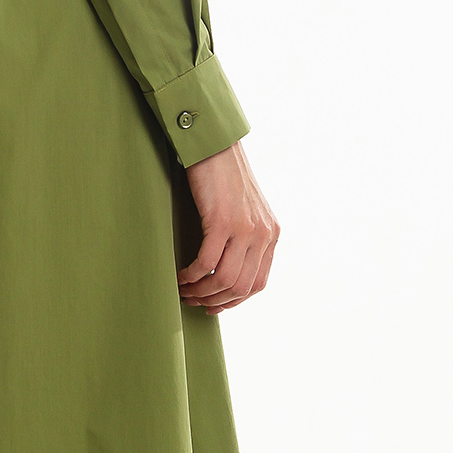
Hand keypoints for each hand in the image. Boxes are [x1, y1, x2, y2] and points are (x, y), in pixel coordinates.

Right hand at [176, 139, 278, 313]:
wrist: (215, 146)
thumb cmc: (222, 177)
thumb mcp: (245, 210)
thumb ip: (245, 236)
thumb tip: (226, 268)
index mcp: (271, 234)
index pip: (258, 283)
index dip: (234, 301)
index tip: (214, 306)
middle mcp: (263, 234)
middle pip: (240, 287)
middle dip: (214, 301)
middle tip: (193, 301)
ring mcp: (245, 229)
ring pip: (224, 280)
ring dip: (200, 292)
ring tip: (183, 290)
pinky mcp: (223, 222)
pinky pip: (206, 263)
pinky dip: (191, 276)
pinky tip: (180, 275)